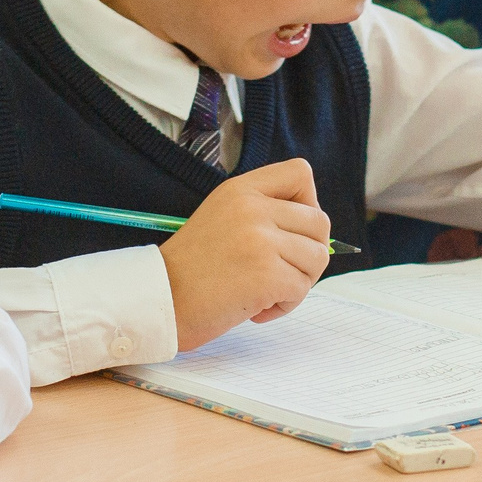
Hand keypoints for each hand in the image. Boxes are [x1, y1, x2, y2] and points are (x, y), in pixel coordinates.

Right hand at [160, 159, 333, 350]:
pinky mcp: (267, 274)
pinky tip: (256, 308)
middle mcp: (252, 208)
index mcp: (241, 190)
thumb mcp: (222, 218)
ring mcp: (261, 240)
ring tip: (263, 292)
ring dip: (297, 283)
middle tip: (278, 272)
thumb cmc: (191, 270)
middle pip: (319, 222)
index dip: (308, 202)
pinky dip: (284, 306)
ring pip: (317, 258)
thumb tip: (314, 230)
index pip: (300, 173)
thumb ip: (262, 212)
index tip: (289, 230)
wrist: (161, 301)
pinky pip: (301, 289)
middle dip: (307, 253)